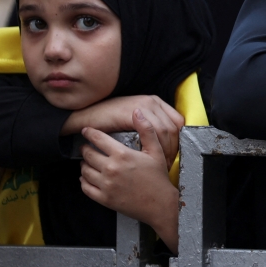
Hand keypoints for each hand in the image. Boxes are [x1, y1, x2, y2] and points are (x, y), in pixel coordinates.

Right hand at [63, 96, 183, 164]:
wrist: (87, 115)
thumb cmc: (109, 119)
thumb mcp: (134, 117)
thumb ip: (150, 124)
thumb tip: (166, 142)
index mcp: (155, 102)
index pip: (177, 121)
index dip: (178, 139)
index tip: (174, 154)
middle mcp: (151, 102)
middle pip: (173, 127)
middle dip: (173, 148)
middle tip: (168, 163)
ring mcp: (142, 106)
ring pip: (164, 131)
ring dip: (164, 150)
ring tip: (160, 164)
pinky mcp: (131, 113)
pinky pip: (151, 132)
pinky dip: (153, 147)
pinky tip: (149, 158)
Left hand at [80, 109, 178, 252]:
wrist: (160, 204)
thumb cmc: (158, 177)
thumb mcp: (156, 151)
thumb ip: (146, 130)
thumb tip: (137, 112)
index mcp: (123, 155)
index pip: (99, 139)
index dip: (90, 133)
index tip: (86, 130)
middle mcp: (111, 169)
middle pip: (88, 154)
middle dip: (86, 149)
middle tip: (87, 147)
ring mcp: (106, 185)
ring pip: (85, 170)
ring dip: (85, 164)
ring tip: (88, 162)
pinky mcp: (103, 198)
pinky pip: (85, 187)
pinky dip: (84, 180)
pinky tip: (88, 177)